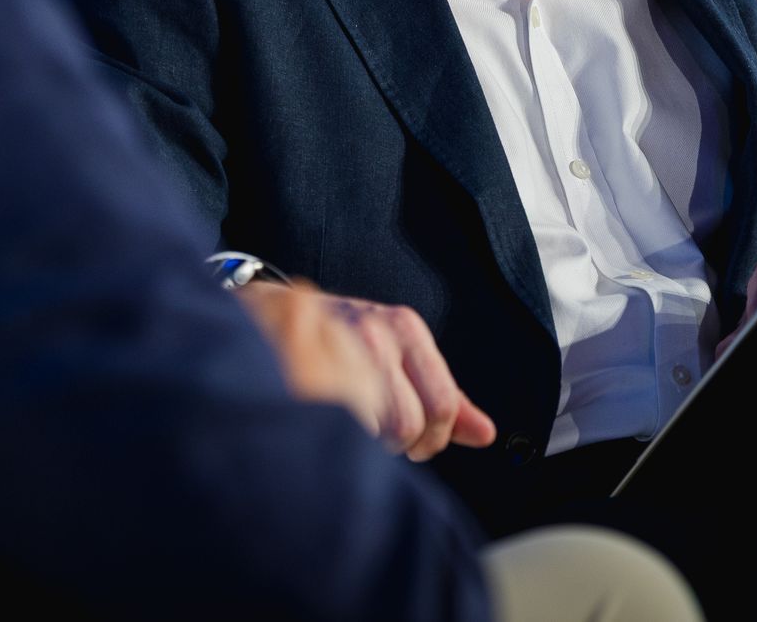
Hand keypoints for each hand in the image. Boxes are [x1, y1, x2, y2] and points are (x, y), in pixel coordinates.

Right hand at [236, 280, 495, 459]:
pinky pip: (337, 426)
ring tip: (349, 423)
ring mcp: (336, 348)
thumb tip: (487, 435)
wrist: (269, 312)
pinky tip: (324, 420)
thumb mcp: (397, 354)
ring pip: (371, 427)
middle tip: (377, 436)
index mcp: (405, 328)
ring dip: (363, 441)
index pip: (442, 405)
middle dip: (396, 444)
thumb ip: (443, 395)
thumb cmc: (342, 338)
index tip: (411, 443)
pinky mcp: (303, 366)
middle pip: (408, 423)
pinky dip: (336, 436)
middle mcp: (375, 333)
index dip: (430, 439)